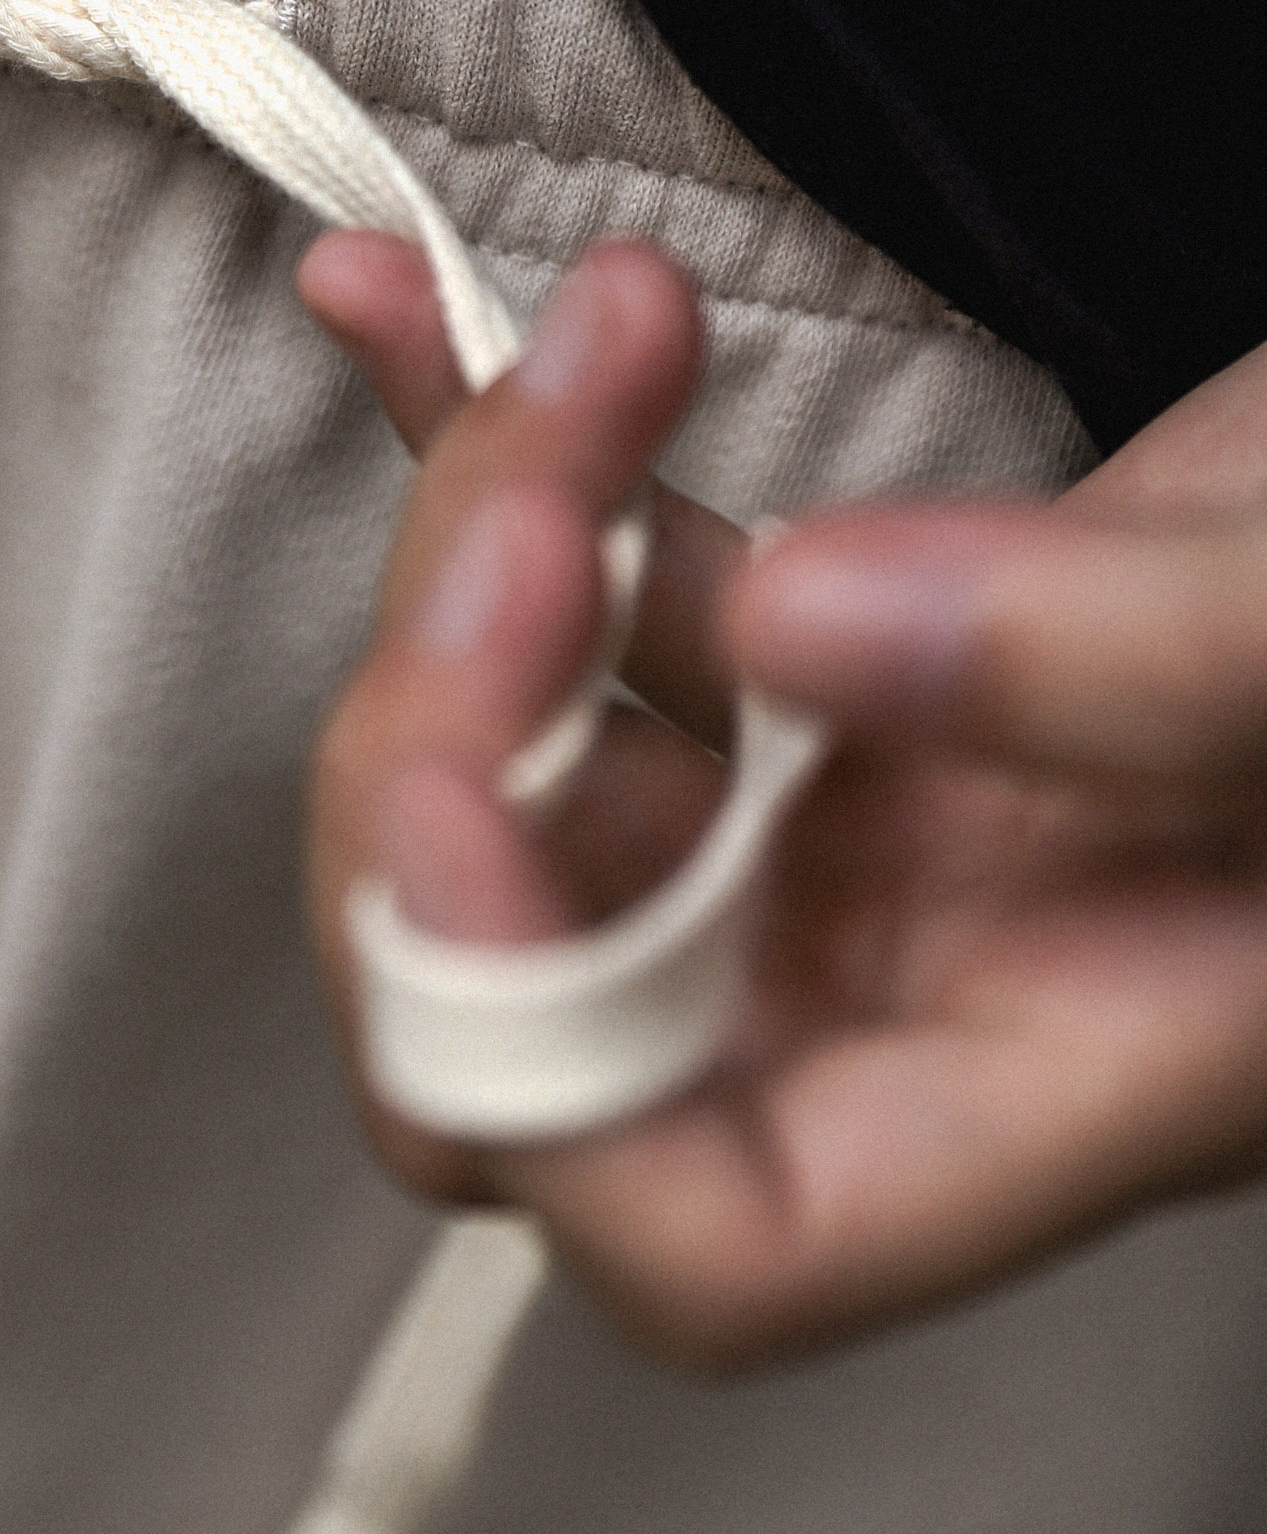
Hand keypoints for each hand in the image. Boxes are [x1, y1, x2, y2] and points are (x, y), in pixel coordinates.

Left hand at [300, 229, 1266, 1367]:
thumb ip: (1140, 666)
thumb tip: (801, 625)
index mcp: (1068, 1075)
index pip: (709, 1234)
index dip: (529, 1074)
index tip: (464, 793)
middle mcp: (921, 980)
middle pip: (531, 989)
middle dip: (451, 750)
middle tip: (541, 506)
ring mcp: (863, 819)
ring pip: (528, 758)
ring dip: (487, 533)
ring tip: (597, 320)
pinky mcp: (844, 653)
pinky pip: (600, 580)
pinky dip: (489, 440)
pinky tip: (392, 299)